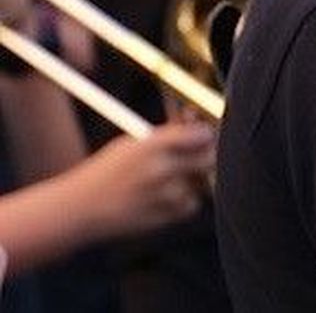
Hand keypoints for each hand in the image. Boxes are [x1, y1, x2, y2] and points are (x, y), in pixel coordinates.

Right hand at [71, 122, 214, 240]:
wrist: (79, 209)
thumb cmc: (105, 172)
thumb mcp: (132, 143)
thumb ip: (167, 136)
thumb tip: (197, 124)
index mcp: (152, 146)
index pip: (201, 134)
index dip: (205, 134)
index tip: (203, 136)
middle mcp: (161, 169)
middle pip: (209, 158)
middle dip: (208, 155)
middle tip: (199, 155)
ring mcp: (164, 195)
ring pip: (202, 183)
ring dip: (194, 180)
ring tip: (170, 179)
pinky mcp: (165, 216)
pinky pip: (192, 204)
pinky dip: (185, 200)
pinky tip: (165, 197)